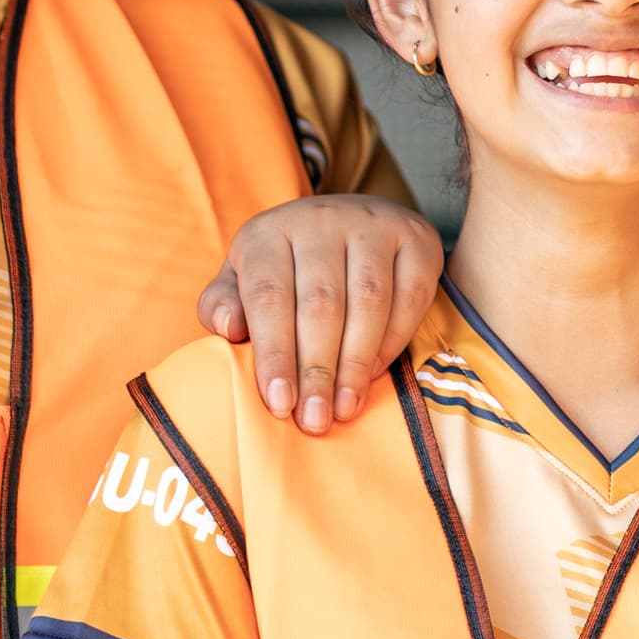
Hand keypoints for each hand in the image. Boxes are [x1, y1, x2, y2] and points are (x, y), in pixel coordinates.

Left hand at [201, 197, 442, 432]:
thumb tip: (227, 328)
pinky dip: (393, 341)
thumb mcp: (243, 278)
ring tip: (344, 408)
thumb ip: (222, 304)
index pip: (269, 296)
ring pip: (367, 302)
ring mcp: (372, 225)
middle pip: (320, 303)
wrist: (351, 220)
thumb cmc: (288, 266)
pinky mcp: (417, 238)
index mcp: (269, 232)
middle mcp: (321, 219)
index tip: (279, 404)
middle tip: (314, 419)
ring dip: (355, 363)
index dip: (274, 353)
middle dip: (316, 369)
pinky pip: (409, 297)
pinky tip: (374, 374)